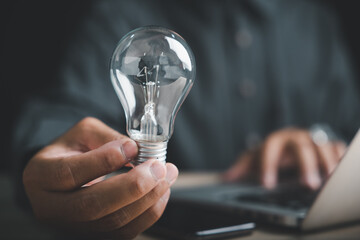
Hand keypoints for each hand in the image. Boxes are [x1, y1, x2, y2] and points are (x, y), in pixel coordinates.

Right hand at [23, 117, 177, 238]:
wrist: (66, 175)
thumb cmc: (74, 151)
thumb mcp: (84, 133)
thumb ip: (107, 138)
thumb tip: (134, 150)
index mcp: (41, 175)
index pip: (69, 173)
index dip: (103, 161)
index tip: (131, 147)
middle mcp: (51, 207)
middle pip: (92, 206)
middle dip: (132, 186)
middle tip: (158, 167)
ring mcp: (72, 226)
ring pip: (112, 222)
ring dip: (147, 199)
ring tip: (166, 176)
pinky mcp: (94, 234)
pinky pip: (124, 232)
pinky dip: (149, 213)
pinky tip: (161, 192)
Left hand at [223, 128, 345, 189]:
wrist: (288, 141)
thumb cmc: (272, 152)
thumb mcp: (255, 158)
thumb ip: (242, 167)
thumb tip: (226, 177)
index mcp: (275, 139)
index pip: (270, 148)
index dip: (268, 165)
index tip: (268, 184)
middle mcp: (295, 137)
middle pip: (301, 146)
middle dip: (306, 164)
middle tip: (309, 184)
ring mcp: (312, 139)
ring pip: (321, 145)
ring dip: (327, 161)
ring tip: (329, 178)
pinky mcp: (327, 143)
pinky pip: (337, 146)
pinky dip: (340, 157)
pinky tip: (340, 170)